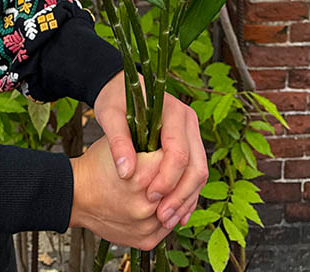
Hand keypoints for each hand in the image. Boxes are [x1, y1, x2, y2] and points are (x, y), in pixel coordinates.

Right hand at [69, 136, 176, 250]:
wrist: (77, 196)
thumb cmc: (97, 166)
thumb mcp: (119, 142)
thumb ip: (147, 141)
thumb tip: (172, 139)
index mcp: (142, 174)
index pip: (176, 159)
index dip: (172, 150)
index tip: (168, 147)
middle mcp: (147, 202)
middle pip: (180, 184)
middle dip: (176, 173)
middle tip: (168, 165)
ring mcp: (147, 224)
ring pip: (178, 206)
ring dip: (174, 194)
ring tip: (163, 182)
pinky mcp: (146, 239)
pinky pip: (169, 225)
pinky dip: (167, 213)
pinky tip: (158, 201)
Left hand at [93, 72, 207, 229]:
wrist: (122, 88)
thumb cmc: (116, 99)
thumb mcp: (111, 115)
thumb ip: (118, 142)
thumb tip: (126, 173)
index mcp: (174, 112)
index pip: (179, 152)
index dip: (166, 178)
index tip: (149, 197)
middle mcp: (189, 123)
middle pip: (196, 166)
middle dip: (180, 195)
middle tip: (162, 216)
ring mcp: (191, 134)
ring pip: (199, 173)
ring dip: (185, 199)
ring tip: (167, 220)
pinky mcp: (188, 146)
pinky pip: (193, 175)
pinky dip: (186, 195)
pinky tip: (175, 214)